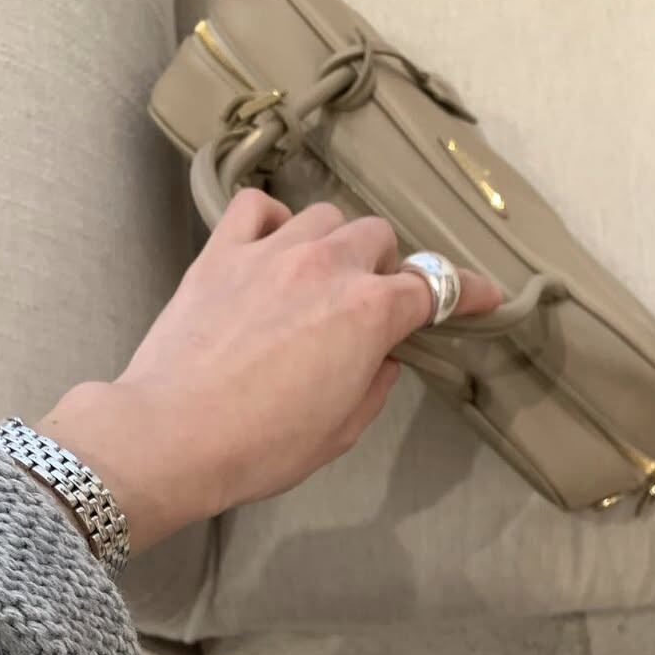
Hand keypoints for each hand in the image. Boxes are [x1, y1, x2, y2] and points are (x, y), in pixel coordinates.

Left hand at [37, 192, 501, 550]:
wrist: (172, 437)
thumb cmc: (260, 448)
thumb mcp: (339, 433)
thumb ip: (374, 386)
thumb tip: (384, 359)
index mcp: (370, 313)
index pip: (436, 287)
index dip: (465, 293)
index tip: (482, 296)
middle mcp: (329, 266)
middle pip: (378, 240)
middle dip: (382, 271)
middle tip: (367, 310)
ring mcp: (273, 251)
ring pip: (325, 217)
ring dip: (333, 244)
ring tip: (317, 280)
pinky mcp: (221, 252)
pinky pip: (258, 207)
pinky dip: (272, 221)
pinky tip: (270, 249)